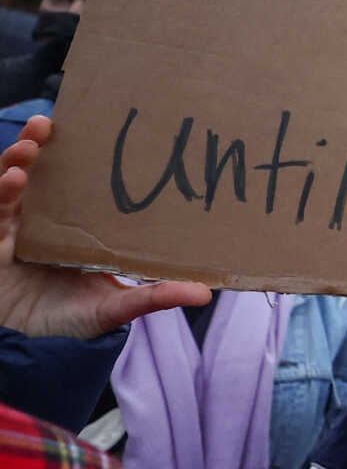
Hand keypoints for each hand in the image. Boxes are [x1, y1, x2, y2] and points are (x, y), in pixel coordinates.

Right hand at [0, 118, 209, 337]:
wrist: (25, 343)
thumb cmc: (70, 316)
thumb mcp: (114, 306)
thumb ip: (152, 297)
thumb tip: (203, 292)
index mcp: (72, 223)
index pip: (75, 181)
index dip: (78, 154)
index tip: (95, 130)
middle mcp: (40, 217)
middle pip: (38, 171)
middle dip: (39, 144)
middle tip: (49, 125)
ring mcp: (12, 225)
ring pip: (9, 181)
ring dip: (15, 159)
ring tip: (29, 148)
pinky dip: (0, 191)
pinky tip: (13, 179)